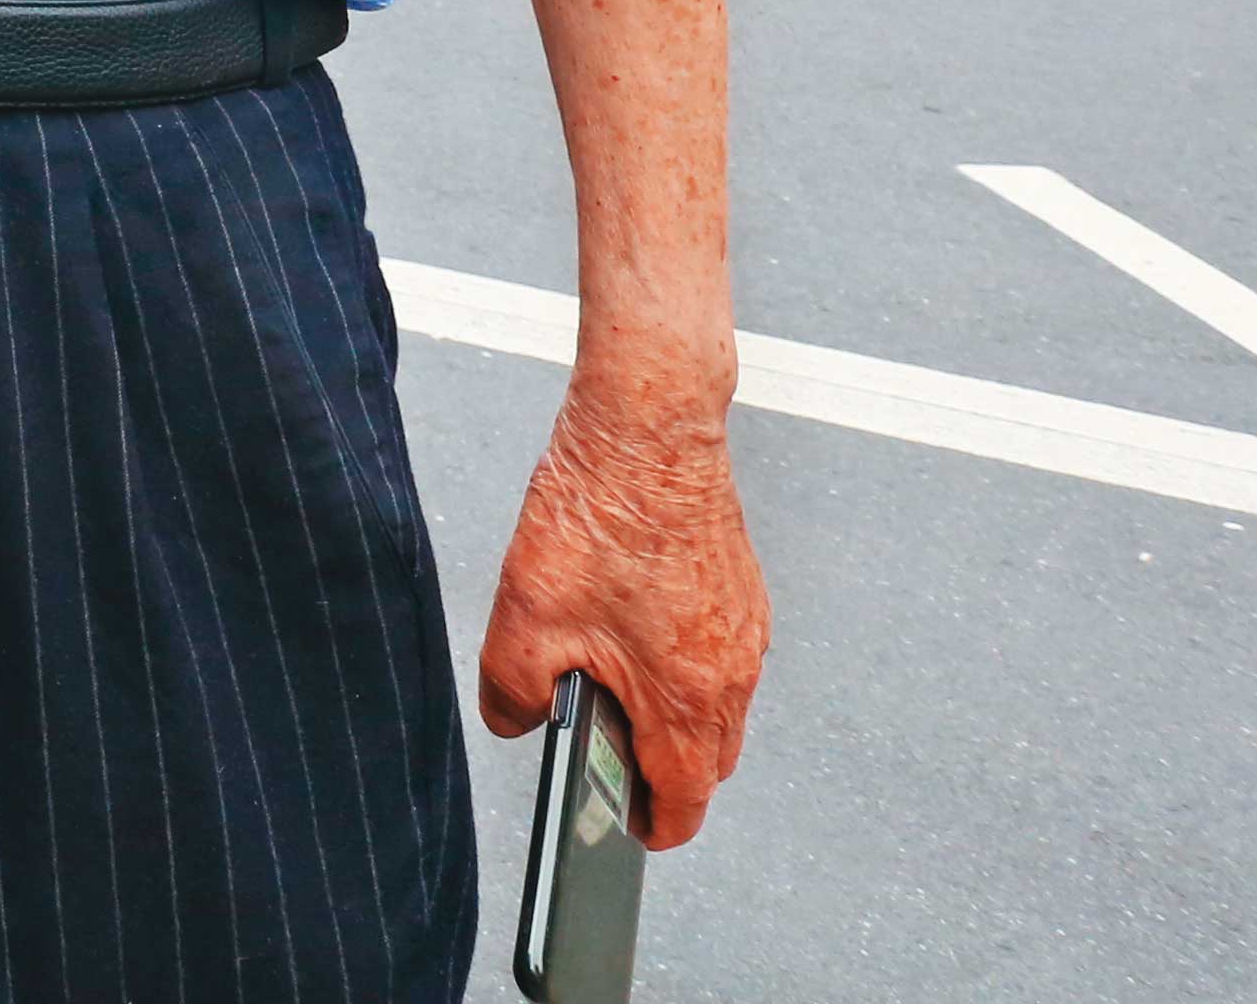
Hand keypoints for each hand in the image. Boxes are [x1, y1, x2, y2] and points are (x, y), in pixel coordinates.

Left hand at [474, 392, 768, 846]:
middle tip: (605, 754)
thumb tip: (515, 722)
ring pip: (716, 707)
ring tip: (608, 682)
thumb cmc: (599, 515)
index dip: (649, 826)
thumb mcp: (524, 619)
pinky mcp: (740, 588)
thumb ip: (512, 693)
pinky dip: (682, 662)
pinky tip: (632, 626)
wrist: (649, 426)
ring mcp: (744, 628)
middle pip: (706, 761)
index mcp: (688, 699)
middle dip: (658, 771)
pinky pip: (719, 654)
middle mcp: (732, 671)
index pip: (684, 802)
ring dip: (671, 713)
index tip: (623, 829)